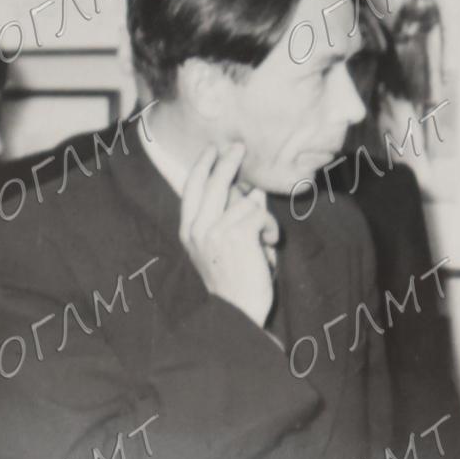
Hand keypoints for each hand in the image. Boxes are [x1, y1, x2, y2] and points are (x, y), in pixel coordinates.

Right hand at [179, 143, 279, 329]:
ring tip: (263, 242)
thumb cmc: (234, 282)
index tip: (212, 150)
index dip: (202, 167)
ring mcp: (215, 230)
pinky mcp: (236, 234)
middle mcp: (197, 228)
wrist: (236, 312)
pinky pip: (261, 215)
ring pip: (246, 202)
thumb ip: (232, 218)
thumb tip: (251, 191)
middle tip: (239, 146)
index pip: (191, 189)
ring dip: (262, 220)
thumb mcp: (224, 247)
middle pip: (214, 183)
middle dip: (227, 161)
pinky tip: (268, 247)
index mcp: (188, 231)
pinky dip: (271, 230)